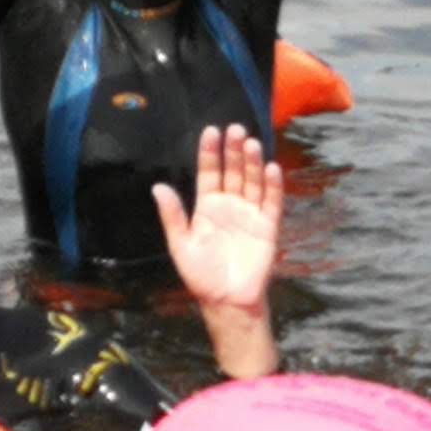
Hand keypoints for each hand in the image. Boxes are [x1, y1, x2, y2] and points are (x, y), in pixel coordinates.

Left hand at [152, 123, 282, 313]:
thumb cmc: (201, 275)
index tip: (211, 131)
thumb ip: (173, 216)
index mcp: (207, 207)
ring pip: (252, 182)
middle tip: (236, 129)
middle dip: (234, 151)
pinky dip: (272, 186)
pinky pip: (271, 203)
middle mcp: (230, 205)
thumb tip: (158, 187)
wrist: (227, 301)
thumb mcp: (181, 245)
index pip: (209, 173)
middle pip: (233, 172)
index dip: (210, 153)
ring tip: (251, 144)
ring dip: (252, 164)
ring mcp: (250, 214)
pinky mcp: (267, 227)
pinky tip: (270, 169)